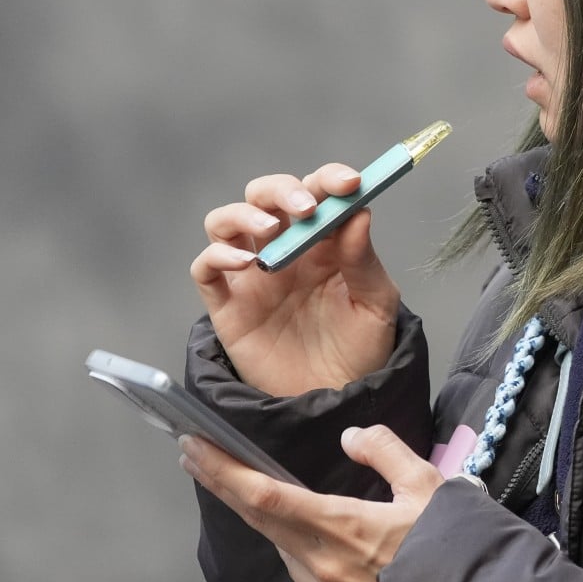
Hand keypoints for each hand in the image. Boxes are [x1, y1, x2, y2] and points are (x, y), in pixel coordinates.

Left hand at [179, 424, 443, 581]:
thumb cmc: (452, 551)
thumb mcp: (429, 488)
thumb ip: (386, 451)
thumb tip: (351, 437)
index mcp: (342, 528)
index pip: (264, 495)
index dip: (223, 470)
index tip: (194, 447)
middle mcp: (322, 567)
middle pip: (260, 520)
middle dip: (224, 485)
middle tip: (197, 457)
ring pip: (286, 551)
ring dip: (273, 522)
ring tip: (265, 496)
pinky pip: (310, 580)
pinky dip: (307, 556)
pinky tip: (324, 546)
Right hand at [190, 166, 400, 395]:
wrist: (337, 402)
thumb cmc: (360, 352)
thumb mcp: (376, 306)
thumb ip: (364, 261)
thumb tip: (359, 212)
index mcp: (324, 242)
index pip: (318, 192)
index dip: (329, 179)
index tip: (349, 182)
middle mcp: (284, 250)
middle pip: (266, 196)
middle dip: (282, 189)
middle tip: (307, 205)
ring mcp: (252, 276)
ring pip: (226, 221)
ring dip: (243, 212)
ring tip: (269, 226)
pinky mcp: (228, 305)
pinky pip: (206, 268)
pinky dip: (217, 255)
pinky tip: (245, 262)